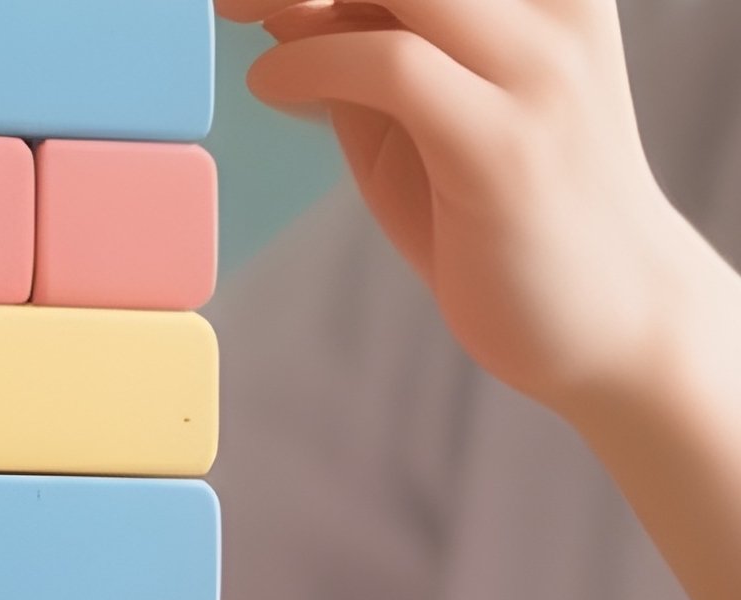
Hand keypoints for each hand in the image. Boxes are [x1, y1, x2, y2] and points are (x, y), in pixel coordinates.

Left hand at [220, 0, 702, 419]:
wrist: (609, 319)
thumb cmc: (507, 219)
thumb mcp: (423, 120)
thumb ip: (365, 57)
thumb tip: (281, 5)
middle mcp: (553, 9)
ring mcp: (537, 71)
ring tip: (238, 12)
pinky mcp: (502, 145)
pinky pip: (392, 67)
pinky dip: (311, 62)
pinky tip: (271, 85)